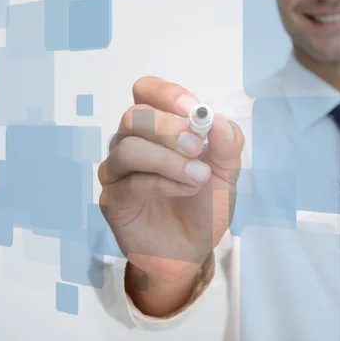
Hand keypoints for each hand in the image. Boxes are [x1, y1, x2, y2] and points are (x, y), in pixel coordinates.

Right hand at [98, 76, 243, 284]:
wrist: (192, 249)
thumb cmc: (204, 204)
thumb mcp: (227, 172)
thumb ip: (227, 144)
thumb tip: (218, 119)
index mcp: (157, 126)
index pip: (146, 91)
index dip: (166, 94)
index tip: (193, 109)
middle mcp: (131, 141)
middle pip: (133, 116)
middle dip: (167, 127)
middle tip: (197, 146)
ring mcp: (118, 171)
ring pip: (128, 148)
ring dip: (168, 160)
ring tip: (198, 177)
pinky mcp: (113, 200)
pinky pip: (130, 184)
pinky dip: (163, 183)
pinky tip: (186, 189)